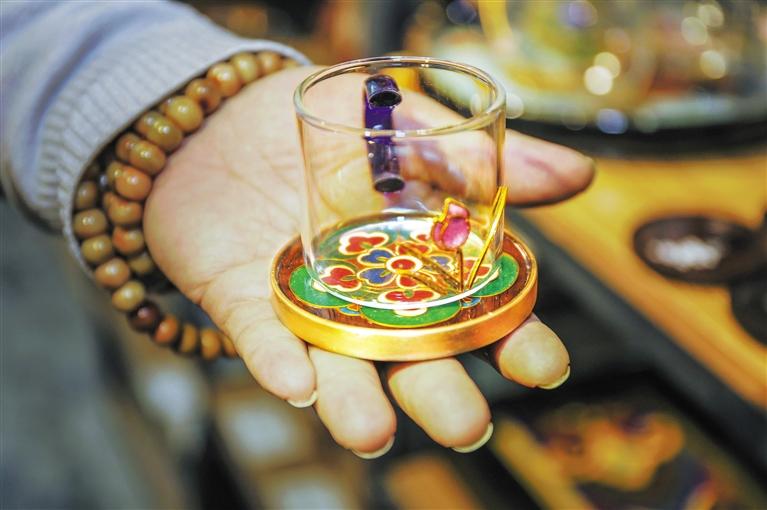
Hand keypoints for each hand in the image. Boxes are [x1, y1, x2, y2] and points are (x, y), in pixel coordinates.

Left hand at [144, 66, 593, 455]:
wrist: (230, 115)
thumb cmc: (333, 130)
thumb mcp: (412, 128)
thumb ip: (482, 157)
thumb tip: (580, 174)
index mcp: (422, 264)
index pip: (477, 315)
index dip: (513, 341)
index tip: (545, 367)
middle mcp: (372, 299)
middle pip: (412, 357)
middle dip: (438, 394)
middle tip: (468, 429)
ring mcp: (310, 303)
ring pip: (337, 364)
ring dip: (354, 401)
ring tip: (374, 433)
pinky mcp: (244, 298)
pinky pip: (259, 334)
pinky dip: (276, 358)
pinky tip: (295, 382)